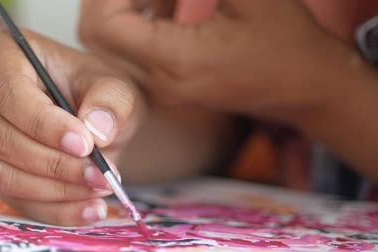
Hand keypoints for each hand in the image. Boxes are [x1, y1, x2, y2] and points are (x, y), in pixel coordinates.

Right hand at [0, 28, 144, 225]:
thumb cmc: (97, 92)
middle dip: (54, 164)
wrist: (93, 116)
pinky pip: (11, 197)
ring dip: (54, 190)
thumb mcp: (116, 88)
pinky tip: (88, 210)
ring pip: (1, 173)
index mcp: (3, 55)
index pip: (9, 94)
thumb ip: (111, 102)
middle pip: (0, 137)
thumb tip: (95, 131)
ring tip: (100, 189)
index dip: (44, 124)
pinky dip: (52, 210)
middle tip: (101, 176)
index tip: (85, 145)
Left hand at [79, 0, 355, 123]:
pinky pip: (132, 54)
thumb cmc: (288, 43)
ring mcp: (163, 90)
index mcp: (176, 62)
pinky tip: (165, 4)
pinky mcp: (169, 88)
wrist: (308, 89)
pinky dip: (136, 22)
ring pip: (110, 46)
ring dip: (121, 7)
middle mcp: (161, 83)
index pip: (106, 24)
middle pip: (97, 37)